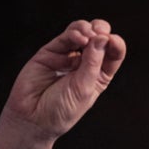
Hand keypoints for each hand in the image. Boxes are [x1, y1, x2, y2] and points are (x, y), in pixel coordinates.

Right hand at [0, 19, 125, 148]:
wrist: (33, 118)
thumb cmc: (61, 110)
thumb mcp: (84, 88)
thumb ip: (93, 62)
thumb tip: (102, 38)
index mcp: (99, 74)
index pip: (113, 53)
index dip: (115, 43)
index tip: (112, 40)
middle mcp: (85, 63)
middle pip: (99, 38)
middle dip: (102, 31)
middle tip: (100, 34)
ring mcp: (68, 56)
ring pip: (82, 32)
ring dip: (88, 29)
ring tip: (88, 36)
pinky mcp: (50, 52)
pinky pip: (65, 37)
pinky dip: (74, 33)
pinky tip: (79, 37)